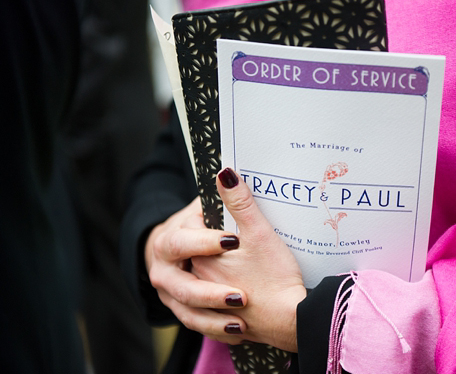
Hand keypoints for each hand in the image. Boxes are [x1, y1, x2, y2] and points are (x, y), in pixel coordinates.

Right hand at [145, 197, 249, 343]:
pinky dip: (217, 329)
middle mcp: (164, 272)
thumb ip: (224, 198)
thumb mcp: (211, 212)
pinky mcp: (183, 311)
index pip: (183, 243)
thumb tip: (228, 171)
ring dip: (214, 319)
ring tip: (241, 321)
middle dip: (210, 294)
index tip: (234, 241)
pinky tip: (240, 332)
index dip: (206, 242)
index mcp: (168, 242)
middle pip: (183, 287)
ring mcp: (171, 295)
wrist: (179, 252)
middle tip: (239, 297)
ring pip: (188, 313)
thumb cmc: (199, 228)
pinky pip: (197, 325)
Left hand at [191, 168, 306, 351]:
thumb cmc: (274, 278)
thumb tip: (225, 173)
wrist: (291, 322)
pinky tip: (233, 298)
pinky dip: (219, 305)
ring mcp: (210, 307)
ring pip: (200, 286)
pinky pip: (212, 313)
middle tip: (230, 237)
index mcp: (201, 259)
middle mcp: (200, 284)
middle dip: (206, 245)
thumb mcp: (259, 233)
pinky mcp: (226, 323)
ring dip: (209, 275)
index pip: (190, 232)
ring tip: (229, 264)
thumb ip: (240, 203)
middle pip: (194, 257)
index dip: (205, 219)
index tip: (223, 215)